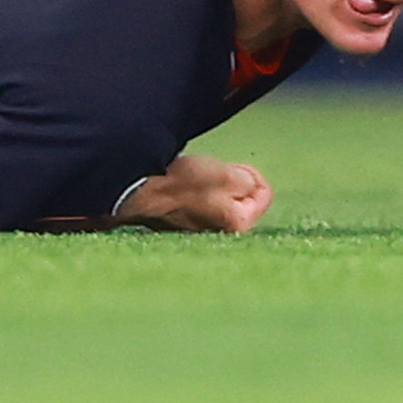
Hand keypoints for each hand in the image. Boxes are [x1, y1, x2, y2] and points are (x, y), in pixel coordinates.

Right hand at [119, 153, 273, 232]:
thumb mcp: (226, 173)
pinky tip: (183, 184)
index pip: (264, 193)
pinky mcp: (187, 223)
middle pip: (244, 195)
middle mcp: (223, 233)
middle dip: (233, 179)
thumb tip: (251, 186)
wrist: (139, 190)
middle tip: (210, 172)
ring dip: (215, 182)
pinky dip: (199, 189)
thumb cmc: (181, 183)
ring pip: (223, 197)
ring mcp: (204, 229)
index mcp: (238, 224)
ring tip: (194, 176)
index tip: (229, 169)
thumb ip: (249, 181)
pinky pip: (204, 200)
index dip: (250, 173)